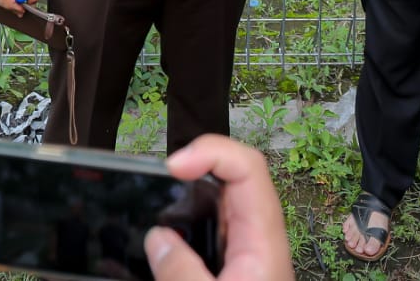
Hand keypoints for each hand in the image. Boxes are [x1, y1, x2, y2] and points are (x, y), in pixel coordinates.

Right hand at [145, 135, 292, 280]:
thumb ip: (182, 272)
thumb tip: (157, 238)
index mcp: (263, 239)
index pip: (249, 167)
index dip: (212, 151)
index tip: (174, 166)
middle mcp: (258, 235)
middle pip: (232, 175)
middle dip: (194, 165)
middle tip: (158, 176)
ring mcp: (245, 246)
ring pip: (219, 199)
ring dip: (188, 190)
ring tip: (156, 193)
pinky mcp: (234, 260)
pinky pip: (211, 223)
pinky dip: (187, 215)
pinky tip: (165, 227)